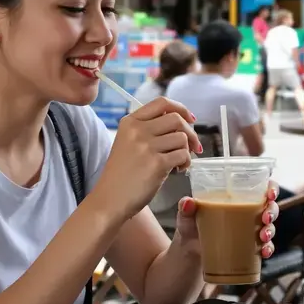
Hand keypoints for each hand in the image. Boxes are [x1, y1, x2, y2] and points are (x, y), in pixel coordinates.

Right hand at [94, 98, 199, 220]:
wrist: (110, 200)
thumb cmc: (121, 175)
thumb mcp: (128, 143)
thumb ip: (148, 131)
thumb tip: (181, 126)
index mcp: (130, 122)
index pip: (161, 103)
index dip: (181, 109)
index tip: (190, 119)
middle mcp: (137, 130)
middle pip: (176, 118)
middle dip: (191, 132)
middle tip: (194, 146)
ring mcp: (146, 146)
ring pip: (182, 137)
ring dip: (187, 151)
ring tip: (179, 163)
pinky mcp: (156, 163)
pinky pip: (183, 155)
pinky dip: (186, 163)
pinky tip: (178, 170)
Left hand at [174, 182, 280, 257]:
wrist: (189, 251)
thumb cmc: (191, 226)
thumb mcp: (186, 216)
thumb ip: (185, 208)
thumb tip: (187, 202)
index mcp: (236, 197)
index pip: (261, 186)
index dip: (271, 187)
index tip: (270, 193)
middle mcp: (247, 211)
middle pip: (270, 206)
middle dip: (272, 211)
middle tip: (265, 218)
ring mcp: (250, 229)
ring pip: (270, 226)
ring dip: (270, 231)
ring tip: (262, 237)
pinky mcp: (249, 246)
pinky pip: (265, 247)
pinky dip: (268, 249)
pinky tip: (264, 252)